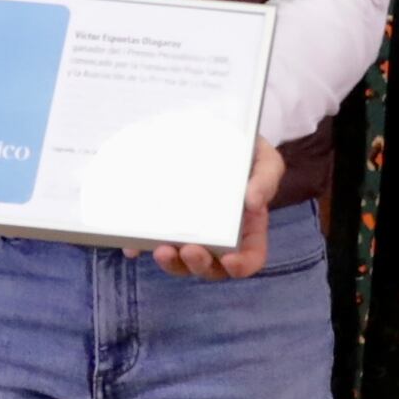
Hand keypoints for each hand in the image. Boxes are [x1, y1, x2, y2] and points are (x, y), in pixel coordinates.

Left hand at [154, 140, 285, 280]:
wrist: (214, 132)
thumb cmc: (246, 151)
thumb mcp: (264, 159)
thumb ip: (266, 179)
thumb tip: (253, 202)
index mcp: (247, 230)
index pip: (249, 258)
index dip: (241, 266)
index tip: (230, 260)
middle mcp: (217, 238)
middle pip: (210, 266)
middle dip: (199, 264)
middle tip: (190, 250)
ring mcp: (188, 232)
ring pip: (180, 261)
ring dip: (171, 262)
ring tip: (161, 249)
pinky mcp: (162, 222)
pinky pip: (149, 242)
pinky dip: (140, 247)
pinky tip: (132, 248)